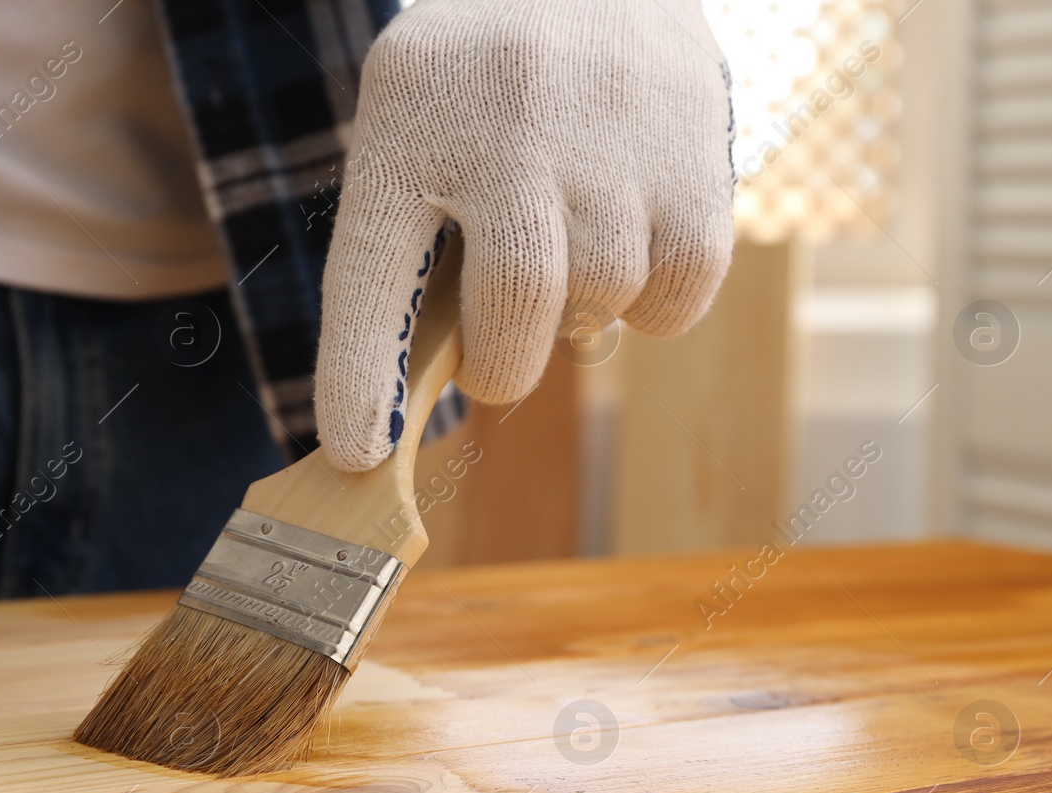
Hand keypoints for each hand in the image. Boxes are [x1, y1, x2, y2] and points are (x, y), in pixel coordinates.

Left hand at [314, 0, 735, 471]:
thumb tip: (435, 384)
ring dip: (584, 315)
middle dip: (505, 366)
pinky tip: (634, 252)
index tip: (359, 452)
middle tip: (501, 359)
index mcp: (405, 124)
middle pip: (516, 308)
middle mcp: (506, 124)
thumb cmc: (482, 81)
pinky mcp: (692, 150)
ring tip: (574, 255)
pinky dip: (657, 305)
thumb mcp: (412, 124)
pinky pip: (680, 289)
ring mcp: (607, 134)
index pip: (370, 273)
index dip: (360, 377)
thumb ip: (409, 240)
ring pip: (605, 298)